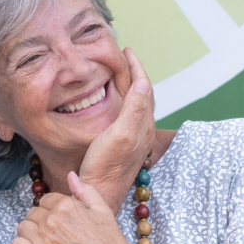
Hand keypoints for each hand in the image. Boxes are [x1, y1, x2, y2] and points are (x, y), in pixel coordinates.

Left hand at [12, 173, 153, 243]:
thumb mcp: (103, 211)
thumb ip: (85, 190)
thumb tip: (70, 175)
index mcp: (67, 205)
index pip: (45, 199)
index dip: (51, 209)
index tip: (58, 219)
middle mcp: (53, 219)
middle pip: (33, 212)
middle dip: (41, 221)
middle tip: (53, 233)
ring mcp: (44, 239)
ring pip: (23, 227)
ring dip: (30, 233)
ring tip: (44, 241)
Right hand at [78, 47, 155, 206]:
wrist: (99, 193)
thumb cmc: (106, 165)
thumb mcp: (120, 134)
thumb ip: (134, 109)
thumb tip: (143, 82)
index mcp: (143, 123)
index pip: (144, 86)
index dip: (136, 66)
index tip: (126, 50)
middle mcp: (141, 129)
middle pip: (142, 93)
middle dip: (134, 73)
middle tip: (123, 57)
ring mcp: (133, 137)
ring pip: (135, 103)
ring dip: (129, 85)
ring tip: (118, 73)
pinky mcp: (123, 144)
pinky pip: (127, 113)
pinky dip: (122, 99)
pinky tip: (110, 102)